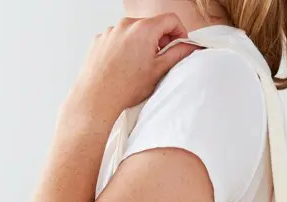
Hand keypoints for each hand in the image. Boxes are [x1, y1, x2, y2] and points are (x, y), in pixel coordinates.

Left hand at [66, 14, 197, 121]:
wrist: (97, 97)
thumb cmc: (125, 87)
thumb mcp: (158, 71)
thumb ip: (177, 54)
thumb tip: (189, 46)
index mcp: (144, 29)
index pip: (170, 19)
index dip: (180, 32)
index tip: (180, 44)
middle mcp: (126, 24)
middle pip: (151, 25)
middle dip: (159, 40)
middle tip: (160, 60)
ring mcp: (111, 31)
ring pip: (134, 33)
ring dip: (141, 44)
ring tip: (139, 67)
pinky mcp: (100, 39)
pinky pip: (118, 39)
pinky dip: (125, 48)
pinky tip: (124, 67)